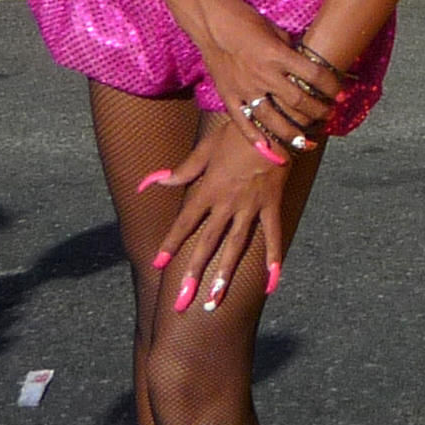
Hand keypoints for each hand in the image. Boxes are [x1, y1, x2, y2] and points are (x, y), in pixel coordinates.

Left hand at [147, 120, 294, 311]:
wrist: (272, 124)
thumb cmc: (236, 134)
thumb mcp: (205, 149)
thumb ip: (181, 171)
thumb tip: (151, 182)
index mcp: (208, 189)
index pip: (184, 222)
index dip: (171, 244)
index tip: (158, 264)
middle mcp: (227, 203)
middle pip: (207, 243)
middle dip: (193, 273)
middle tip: (182, 301)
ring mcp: (251, 207)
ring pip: (236, 246)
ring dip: (225, 275)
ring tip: (215, 301)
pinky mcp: (272, 206)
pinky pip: (273, 236)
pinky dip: (273, 260)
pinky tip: (272, 284)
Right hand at [189, 0, 341, 159]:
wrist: (211, 22)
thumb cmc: (246, 22)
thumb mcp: (276, 31)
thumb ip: (291, 52)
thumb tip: (307, 67)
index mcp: (278, 55)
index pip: (314, 75)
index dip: (332, 86)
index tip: (342, 94)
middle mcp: (264, 75)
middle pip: (298, 101)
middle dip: (318, 111)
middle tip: (329, 116)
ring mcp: (245, 88)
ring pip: (272, 119)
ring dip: (292, 133)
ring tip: (306, 142)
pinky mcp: (228, 95)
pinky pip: (242, 122)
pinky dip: (255, 138)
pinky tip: (268, 149)